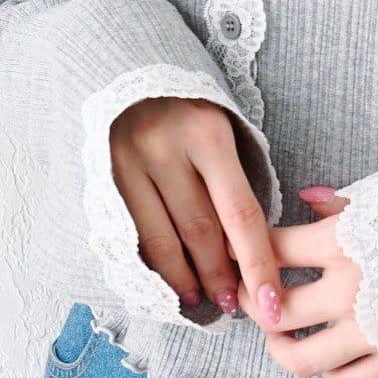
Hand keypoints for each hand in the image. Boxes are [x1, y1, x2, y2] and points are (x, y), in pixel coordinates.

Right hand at [109, 96, 285, 324]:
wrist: (131, 71)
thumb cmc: (191, 107)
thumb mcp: (222, 128)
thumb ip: (234, 180)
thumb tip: (249, 248)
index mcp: (208, 134)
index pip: (240, 212)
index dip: (257, 263)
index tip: (271, 303)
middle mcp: (167, 148)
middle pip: (201, 230)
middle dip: (222, 276)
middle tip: (238, 306)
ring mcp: (131, 163)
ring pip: (164, 239)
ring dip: (190, 278)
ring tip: (208, 300)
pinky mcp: (107, 176)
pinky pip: (138, 232)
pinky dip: (160, 263)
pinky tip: (176, 280)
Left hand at [234, 186, 377, 377]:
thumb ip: (347, 199)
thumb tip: (305, 197)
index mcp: (347, 240)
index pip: (272, 249)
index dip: (247, 249)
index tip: (241, 252)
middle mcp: (351, 291)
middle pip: (274, 310)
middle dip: (256, 306)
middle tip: (256, 300)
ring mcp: (373, 333)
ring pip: (300, 358)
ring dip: (283, 349)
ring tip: (283, 338)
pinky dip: (332, 372)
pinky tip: (333, 355)